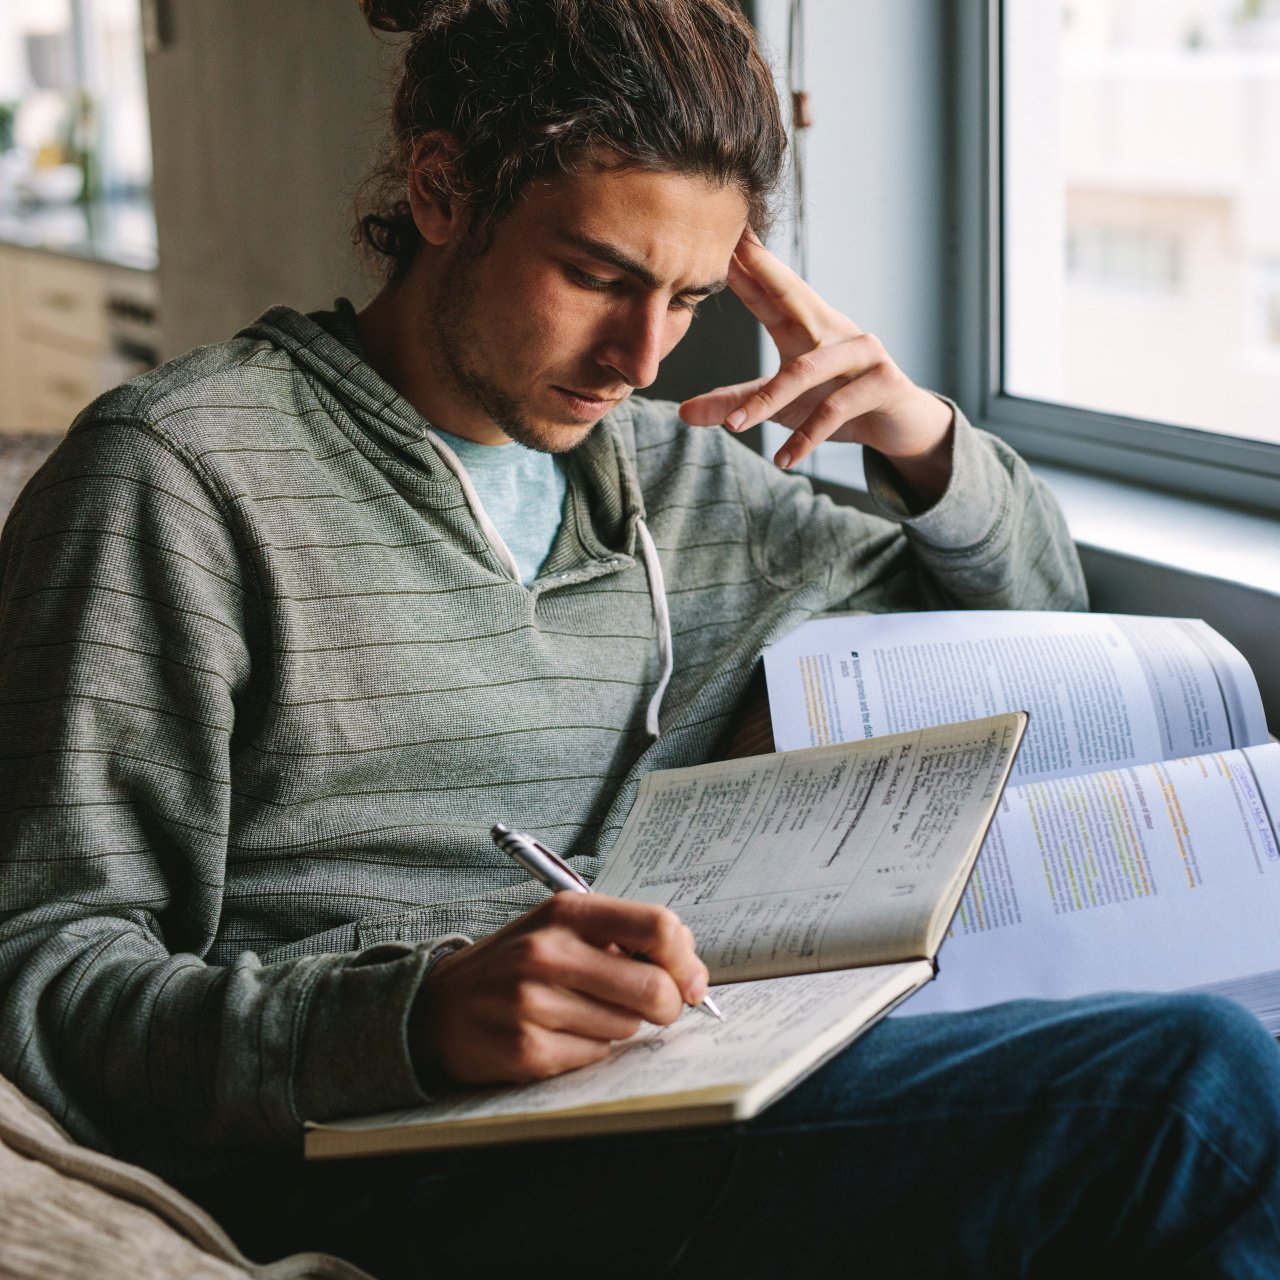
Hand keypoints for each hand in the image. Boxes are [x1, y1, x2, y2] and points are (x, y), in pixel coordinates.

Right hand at [408, 893, 709, 1086]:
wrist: (438, 1008)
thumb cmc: (514, 965)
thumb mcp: (560, 927)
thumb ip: (623, 936)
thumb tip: (690, 972)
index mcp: (566, 912)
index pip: (657, 926)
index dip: (686, 959)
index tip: (690, 980)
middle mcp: (548, 952)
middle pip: (654, 987)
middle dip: (668, 1005)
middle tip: (655, 1007)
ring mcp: (534, 1003)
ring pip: (628, 1027)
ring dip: (620, 1026)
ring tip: (582, 1012)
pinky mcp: (527, 1050)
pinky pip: (596, 1056)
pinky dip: (590, 1049)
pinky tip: (560, 1034)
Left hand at [680, 231, 954, 507]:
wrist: (900, 426)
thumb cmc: (837, 403)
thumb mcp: (780, 406)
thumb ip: (735, 403)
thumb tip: (683, 413)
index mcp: (807, 324)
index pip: (769, 289)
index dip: (745, 263)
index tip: (720, 233)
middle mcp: (834, 328)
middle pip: (793, 296)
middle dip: (762, 274)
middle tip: (729, 253)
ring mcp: (862, 351)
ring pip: (806, 370)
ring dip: (767, 401)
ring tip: (734, 428)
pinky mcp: (882, 382)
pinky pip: (835, 409)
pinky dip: (806, 437)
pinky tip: (782, 459)